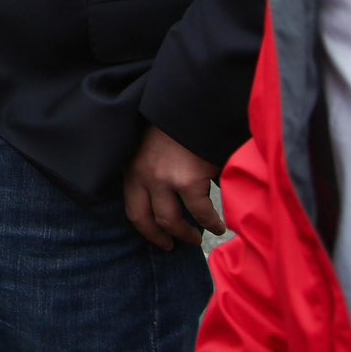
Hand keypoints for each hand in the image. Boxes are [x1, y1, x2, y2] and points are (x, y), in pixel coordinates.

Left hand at [123, 124, 224, 249]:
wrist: (192, 105)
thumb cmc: (175, 126)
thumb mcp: (150, 148)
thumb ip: (153, 171)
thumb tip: (165, 199)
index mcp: (132, 168)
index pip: (132, 208)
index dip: (145, 229)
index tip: (158, 238)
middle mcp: (143, 175)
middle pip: (146, 219)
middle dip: (160, 237)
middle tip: (174, 245)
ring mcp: (164, 179)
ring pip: (171, 221)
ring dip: (186, 234)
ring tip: (198, 237)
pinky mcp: (188, 180)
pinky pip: (200, 212)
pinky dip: (211, 223)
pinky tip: (218, 226)